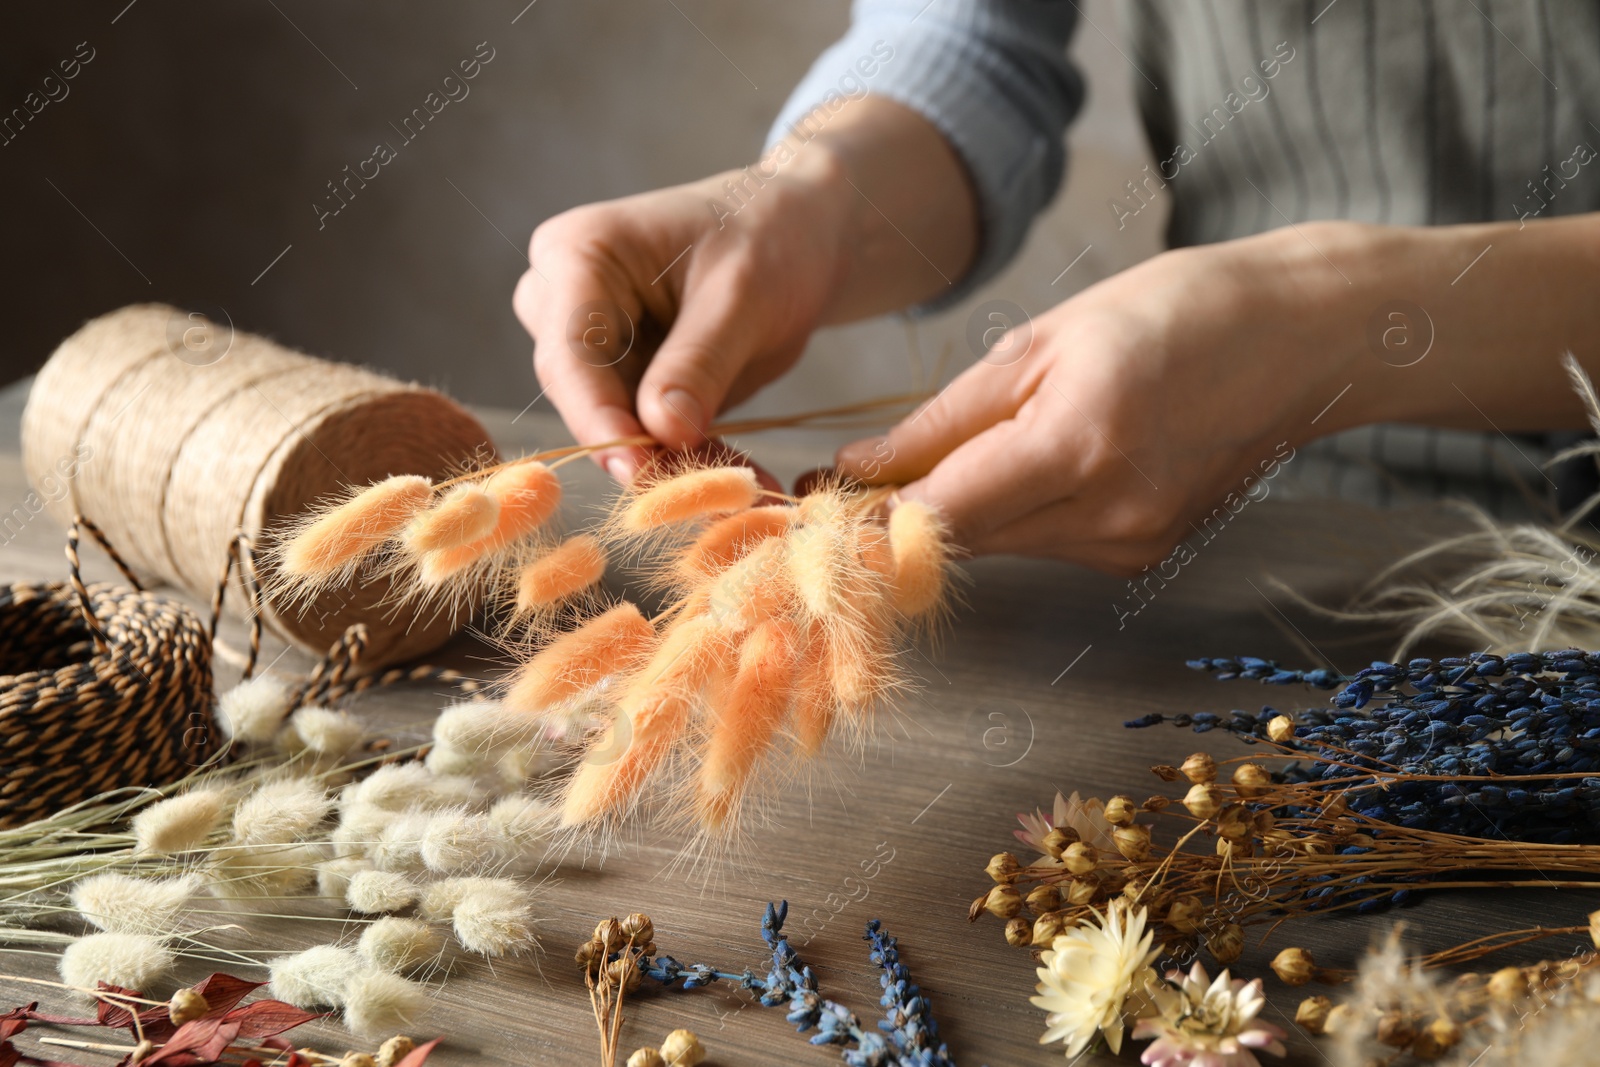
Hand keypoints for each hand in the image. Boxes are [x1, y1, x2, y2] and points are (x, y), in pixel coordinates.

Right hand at [511, 155, 847, 482]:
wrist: (801, 235)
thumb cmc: (768, 236)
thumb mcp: (742, 296)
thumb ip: (699, 362)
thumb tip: (662, 432)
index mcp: (577, 254)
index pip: (568, 351)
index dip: (597, 417)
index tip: (635, 469)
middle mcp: (566, 302)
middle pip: (582, 395)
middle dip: (640, 448)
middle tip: (699, 492)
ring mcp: (595, 347)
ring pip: (618, 426)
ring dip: (678, 465)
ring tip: (740, 491)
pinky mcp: (630, 383)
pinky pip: (654, 436)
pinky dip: (700, 461)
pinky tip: (748, 484)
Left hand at [835, 225, 1364, 573]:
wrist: (1298, 340)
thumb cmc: (1170, 311)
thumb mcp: (1041, 341)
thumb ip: (943, 420)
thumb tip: (856, 470)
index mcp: (1076, 445)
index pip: (936, 515)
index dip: (866, 518)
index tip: (815, 503)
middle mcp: (1107, 515)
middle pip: (960, 539)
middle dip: (901, 512)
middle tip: (854, 477)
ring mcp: (1131, 545)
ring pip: (999, 545)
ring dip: (962, 509)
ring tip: (965, 447)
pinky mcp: (1143, 556)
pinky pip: (1046, 544)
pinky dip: (1019, 512)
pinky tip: (1041, 462)